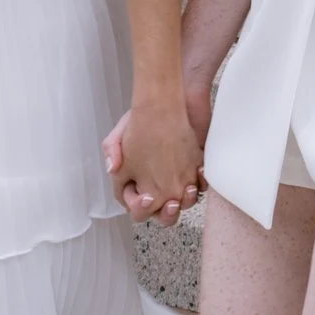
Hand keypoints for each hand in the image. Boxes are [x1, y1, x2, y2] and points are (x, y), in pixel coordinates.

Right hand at [102, 99, 201, 227]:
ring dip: (186, 202)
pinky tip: (199, 174)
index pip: (136, 205)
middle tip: (170, 204)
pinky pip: (201, 186)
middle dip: (166, 215)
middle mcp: (157, 184)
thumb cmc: (147, 118)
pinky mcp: (195, 171)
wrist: (177, 100)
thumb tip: (113, 168)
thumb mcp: (122, 130)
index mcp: (137, 181)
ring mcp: (178, 179)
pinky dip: (201, 184)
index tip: (146, 198)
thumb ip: (113, 148)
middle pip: (161, 213)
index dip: (140, 207)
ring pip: (183, 204)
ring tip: (187, 190)